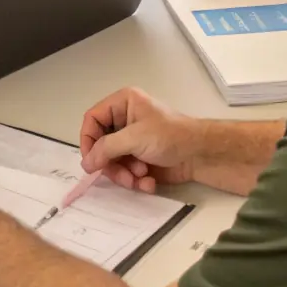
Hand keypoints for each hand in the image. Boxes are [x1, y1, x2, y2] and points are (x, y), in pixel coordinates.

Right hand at [79, 87, 196, 192]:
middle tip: (123, 175)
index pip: (93, 119)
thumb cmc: (170, 136)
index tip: (91, 161)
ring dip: (124, 174)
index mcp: (123, 103)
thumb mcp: (135, 138)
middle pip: (101, 145)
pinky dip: (135, 180)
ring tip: (141, 177)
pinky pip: (125, 171)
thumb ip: (107, 149)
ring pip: (112, 162)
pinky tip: (148, 182)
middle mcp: (124, 120)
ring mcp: (132, 141)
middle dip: (112, 164)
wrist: (200, 155)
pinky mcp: (139, 159)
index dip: (88, 140)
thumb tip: (86, 163)